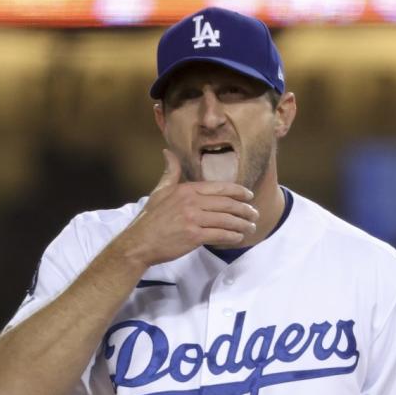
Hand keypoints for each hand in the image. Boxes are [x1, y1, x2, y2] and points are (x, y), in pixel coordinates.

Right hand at [118, 149, 258, 267]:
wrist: (139, 242)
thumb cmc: (150, 219)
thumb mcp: (159, 191)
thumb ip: (170, 173)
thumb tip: (168, 152)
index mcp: (186, 189)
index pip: (219, 187)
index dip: (238, 191)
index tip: (249, 195)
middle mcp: (191, 202)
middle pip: (227, 204)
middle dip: (245, 209)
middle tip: (255, 214)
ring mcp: (193, 219)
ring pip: (227, 220)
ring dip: (243, 224)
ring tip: (252, 228)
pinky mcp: (194, 236)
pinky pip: (220, 234)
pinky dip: (232, 236)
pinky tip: (239, 238)